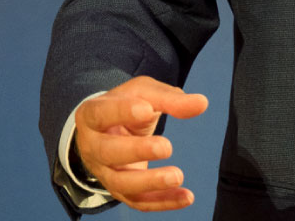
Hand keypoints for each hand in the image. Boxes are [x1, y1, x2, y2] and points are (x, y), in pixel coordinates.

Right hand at [73, 75, 208, 211]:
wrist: (109, 128)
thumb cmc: (128, 104)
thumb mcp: (145, 92)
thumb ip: (170, 98)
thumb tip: (202, 103)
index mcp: (93, 114)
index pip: (102, 113)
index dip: (122, 112)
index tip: (147, 110)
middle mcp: (92, 146)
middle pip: (108, 152)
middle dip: (137, 151)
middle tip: (166, 147)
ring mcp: (104, 172)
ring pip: (121, 183)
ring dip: (150, 183)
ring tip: (177, 176)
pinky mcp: (120, 189)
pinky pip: (138, 201)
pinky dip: (162, 202)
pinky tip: (186, 197)